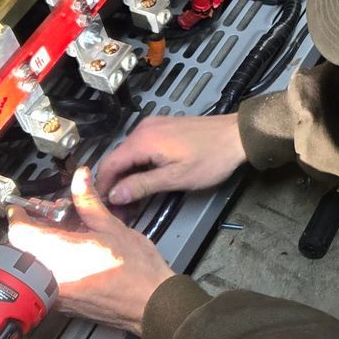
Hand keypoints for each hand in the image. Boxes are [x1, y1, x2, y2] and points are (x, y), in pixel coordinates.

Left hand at [9, 167, 175, 332]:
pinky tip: (71, 256)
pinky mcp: (63, 305)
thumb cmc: (137, 271)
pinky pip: (45, 279)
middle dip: (32, 230)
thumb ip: (88, 202)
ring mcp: (56, 293)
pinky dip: (50, 264)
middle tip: (47, 217)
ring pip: (33, 265)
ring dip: (40, 248)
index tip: (22, 208)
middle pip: (23, 248)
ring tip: (62, 236)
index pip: (20, 232)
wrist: (150, 304)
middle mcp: (52, 275)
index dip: (18, 215)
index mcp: (61, 252)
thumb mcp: (112, 227)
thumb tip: (80, 179)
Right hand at [95, 113, 247, 204]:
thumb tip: (114, 195)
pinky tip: (144, 183)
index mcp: (142, 140)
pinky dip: (139, 166)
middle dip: (116, 185)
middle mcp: (142, 129)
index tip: (103, 207)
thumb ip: (142, 185)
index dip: (102, 186)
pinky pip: (141, 149)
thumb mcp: (176, 178)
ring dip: (127, 177)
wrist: (236, 135)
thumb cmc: (210, 158)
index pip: (109, 164)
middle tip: (121, 211)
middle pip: (117, 159)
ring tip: (132, 202)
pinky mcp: (162, 128)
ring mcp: (152, 126)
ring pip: (129, 155)